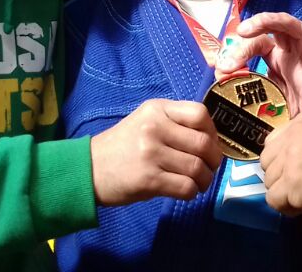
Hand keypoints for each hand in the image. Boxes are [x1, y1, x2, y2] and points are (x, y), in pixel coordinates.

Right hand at [90, 99, 221, 205]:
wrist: (88, 169)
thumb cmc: (122, 146)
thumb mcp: (146, 121)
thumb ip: (175, 123)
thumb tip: (212, 139)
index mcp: (157, 109)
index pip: (200, 114)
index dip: (213, 132)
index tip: (211, 145)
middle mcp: (155, 127)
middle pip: (203, 144)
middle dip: (213, 161)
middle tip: (208, 169)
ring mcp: (151, 153)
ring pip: (197, 168)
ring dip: (204, 180)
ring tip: (198, 182)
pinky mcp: (148, 179)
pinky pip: (186, 187)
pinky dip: (192, 192)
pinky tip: (186, 191)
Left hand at [216, 12, 301, 117]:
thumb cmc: (285, 107)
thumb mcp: (259, 91)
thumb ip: (242, 80)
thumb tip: (220, 72)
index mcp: (276, 54)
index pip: (259, 42)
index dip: (241, 50)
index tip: (224, 66)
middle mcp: (291, 50)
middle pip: (276, 25)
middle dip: (257, 23)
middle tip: (241, 31)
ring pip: (293, 28)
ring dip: (275, 21)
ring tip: (258, 24)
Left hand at [260, 111, 301, 218]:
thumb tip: (299, 151)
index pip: (273, 141)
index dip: (282, 159)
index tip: (296, 168)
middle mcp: (292, 136)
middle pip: (267, 161)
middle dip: (280, 175)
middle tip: (298, 184)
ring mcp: (289, 160)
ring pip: (269, 181)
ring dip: (284, 192)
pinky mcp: (290, 183)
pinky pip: (273, 199)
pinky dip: (286, 206)